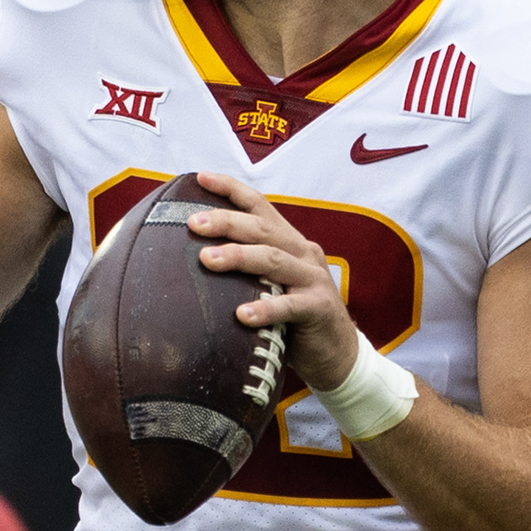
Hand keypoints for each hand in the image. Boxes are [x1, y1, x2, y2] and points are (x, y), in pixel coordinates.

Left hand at [185, 175, 362, 388]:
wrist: (337, 354)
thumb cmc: (293, 319)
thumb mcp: (271, 285)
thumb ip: (246, 270)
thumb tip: (194, 260)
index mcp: (288, 242)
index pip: (260, 206)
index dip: (231, 189)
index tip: (201, 177)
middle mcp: (302, 252)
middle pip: (262, 229)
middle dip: (227, 222)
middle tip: (194, 223)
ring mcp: (313, 279)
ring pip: (273, 260)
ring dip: (239, 257)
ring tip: (207, 260)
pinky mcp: (319, 308)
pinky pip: (290, 306)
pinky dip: (266, 309)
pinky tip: (241, 315)